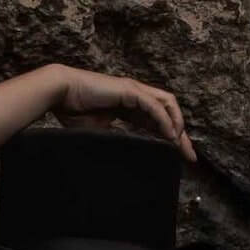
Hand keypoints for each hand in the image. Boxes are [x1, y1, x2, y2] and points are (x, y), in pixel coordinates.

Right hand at [49, 65, 196, 162]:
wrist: (60, 94)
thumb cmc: (73, 112)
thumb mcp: (99, 132)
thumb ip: (116, 140)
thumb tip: (126, 160)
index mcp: (129, 105)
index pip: (157, 121)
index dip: (170, 137)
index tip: (179, 157)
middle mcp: (136, 95)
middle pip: (168, 112)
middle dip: (182, 134)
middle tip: (189, 156)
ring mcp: (134, 90)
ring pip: (167, 105)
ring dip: (178, 125)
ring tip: (181, 145)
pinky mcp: (130, 90)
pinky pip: (154, 106)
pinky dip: (164, 120)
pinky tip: (170, 136)